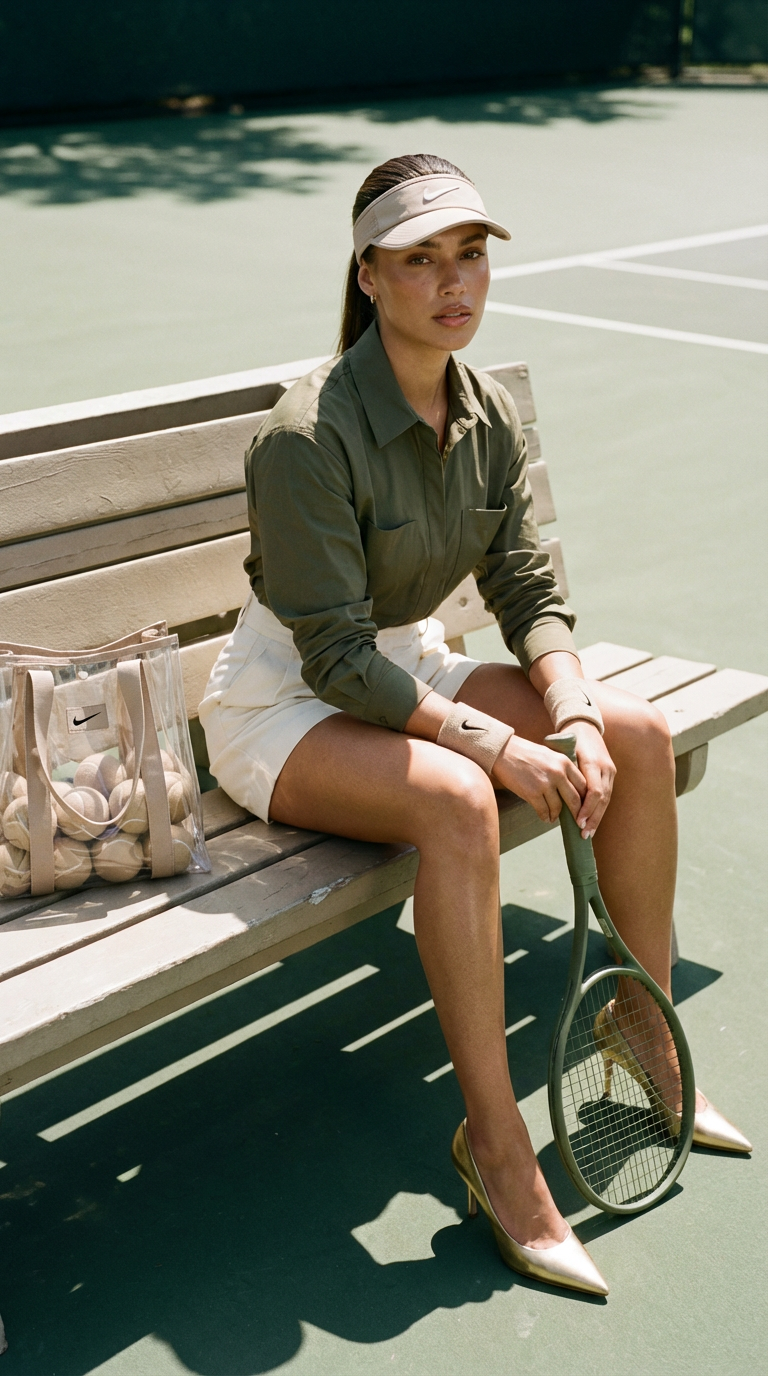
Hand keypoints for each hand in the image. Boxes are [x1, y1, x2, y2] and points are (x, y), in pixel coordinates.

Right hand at [491, 735, 585, 825]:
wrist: (503, 751)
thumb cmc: (525, 753)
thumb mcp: (549, 754)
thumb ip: (561, 768)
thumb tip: (570, 788)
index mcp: (564, 762)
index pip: (583, 784)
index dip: (585, 799)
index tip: (585, 807)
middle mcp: (558, 773)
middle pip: (575, 799)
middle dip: (577, 813)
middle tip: (578, 821)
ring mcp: (545, 784)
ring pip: (558, 807)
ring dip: (557, 815)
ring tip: (554, 817)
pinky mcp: (532, 793)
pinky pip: (543, 810)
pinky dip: (545, 817)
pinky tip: (545, 817)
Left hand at [569, 720, 615, 838]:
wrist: (585, 725)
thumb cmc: (569, 739)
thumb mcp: (564, 752)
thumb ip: (564, 771)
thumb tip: (555, 793)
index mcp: (593, 763)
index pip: (594, 791)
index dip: (587, 808)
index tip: (578, 821)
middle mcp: (605, 768)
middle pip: (602, 799)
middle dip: (593, 818)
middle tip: (584, 834)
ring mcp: (610, 771)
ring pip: (606, 799)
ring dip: (598, 817)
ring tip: (588, 832)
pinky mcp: (611, 773)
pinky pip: (607, 795)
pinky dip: (600, 809)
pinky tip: (593, 820)